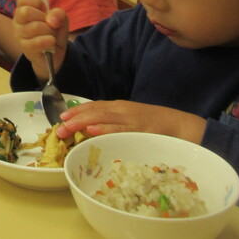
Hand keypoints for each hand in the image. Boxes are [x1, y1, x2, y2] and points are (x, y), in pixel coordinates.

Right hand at [12, 0, 68, 79]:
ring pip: (34, 27)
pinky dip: (48, 41)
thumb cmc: (54, 32)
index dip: (36, 2)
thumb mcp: (61, 20)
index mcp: (24, 9)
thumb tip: (52, 20)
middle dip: (43, 18)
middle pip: (25, 12)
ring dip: (49, 31)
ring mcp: (20, 35)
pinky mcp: (25, 48)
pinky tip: (51, 42)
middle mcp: (18, 21)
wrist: (55, 54)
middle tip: (49, 24)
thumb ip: (59, 14)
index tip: (45, 9)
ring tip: (50, 35)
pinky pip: (36, 42)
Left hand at [54, 100, 205, 143]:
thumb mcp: (130, 121)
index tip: (61, 117)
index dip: (76, 111)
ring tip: (67, 127)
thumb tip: (90, 131)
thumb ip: (113, 123)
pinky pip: (119, 129)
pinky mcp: (139, 130)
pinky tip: (91, 130)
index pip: (93, 107)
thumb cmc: (154, 125)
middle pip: (94, 111)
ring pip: (103, 118)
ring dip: (83, 122)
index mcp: (119, 107)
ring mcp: (131, 119)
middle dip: (74, 119)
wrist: (181, 125)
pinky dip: (104, 129)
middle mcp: (122, 110)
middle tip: (58, 128)